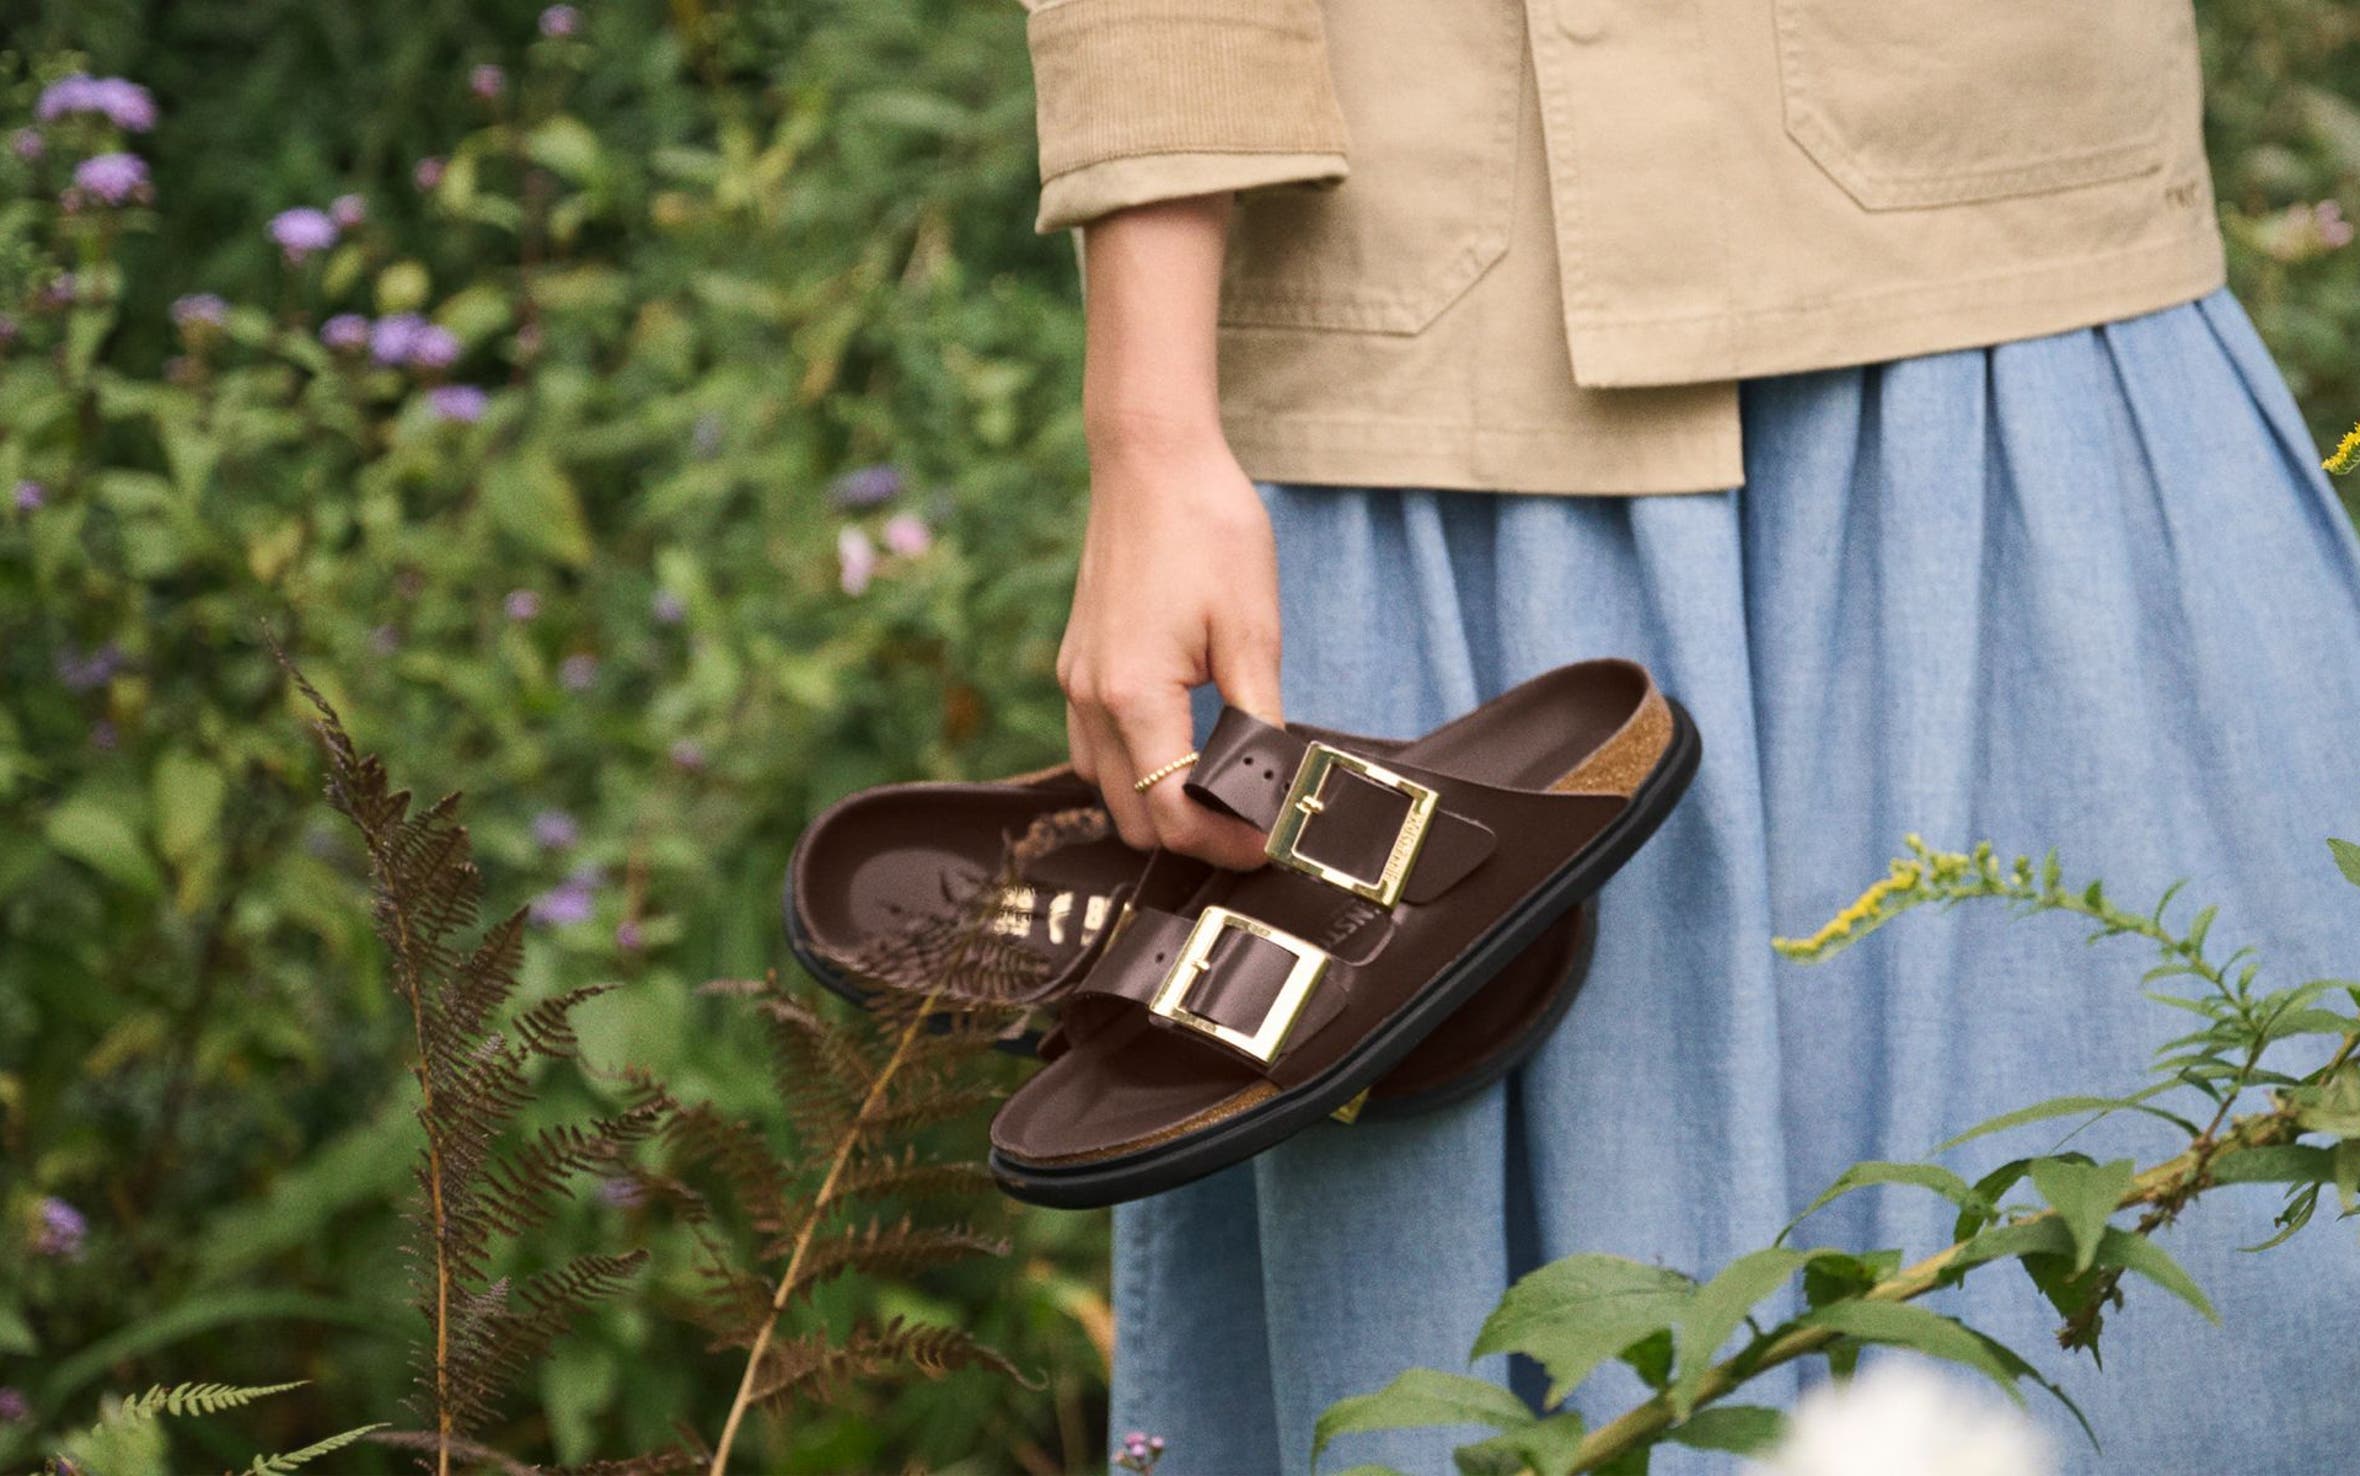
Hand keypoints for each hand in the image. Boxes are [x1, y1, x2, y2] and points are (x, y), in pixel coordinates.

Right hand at [1055, 192, 1280, 868]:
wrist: (1150, 459)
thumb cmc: (1205, 528)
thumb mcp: (1252, 628)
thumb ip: (1259, 718)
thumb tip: (1276, 784)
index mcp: (1134, 696)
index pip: (1171, 811)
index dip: (1224, 844)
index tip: (1269, 845)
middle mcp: (1091, 698)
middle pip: (1130, 816)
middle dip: (1190, 836)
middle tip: (1253, 831)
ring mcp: (1076, 682)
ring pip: (1103, 787)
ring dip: (1155, 806)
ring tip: (1219, 798)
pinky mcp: (1077, 663)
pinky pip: (1093, 746)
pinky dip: (1132, 768)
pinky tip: (1176, 752)